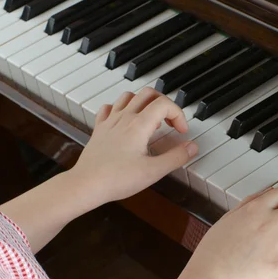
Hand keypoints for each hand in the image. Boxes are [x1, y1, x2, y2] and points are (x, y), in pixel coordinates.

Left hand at [69, 88, 198, 206]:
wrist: (86, 185)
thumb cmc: (116, 179)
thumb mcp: (153, 171)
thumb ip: (176, 157)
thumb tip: (192, 147)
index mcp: (139, 125)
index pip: (164, 104)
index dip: (178, 115)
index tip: (181, 131)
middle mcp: (124, 118)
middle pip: (148, 93)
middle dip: (164, 103)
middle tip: (170, 122)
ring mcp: (110, 121)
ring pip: (129, 96)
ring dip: (144, 102)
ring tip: (151, 119)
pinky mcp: (99, 129)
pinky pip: (109, 107)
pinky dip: (121, 108)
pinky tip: (125, 120)